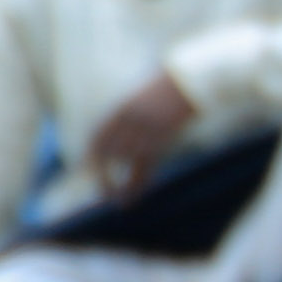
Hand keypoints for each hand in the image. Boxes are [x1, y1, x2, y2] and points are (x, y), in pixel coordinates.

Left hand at [85, 74, 200, 196]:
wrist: (196, 80)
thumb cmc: (175, 83)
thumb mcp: (147, 93)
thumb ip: (135, 109)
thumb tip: (128, 126)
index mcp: (124, 106)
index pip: (98, 135)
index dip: (90, 155)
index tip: (85, 169)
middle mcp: (130, 119)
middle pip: (106, 151)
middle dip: (102, 174)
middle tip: (102, 192)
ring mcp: (146, 128)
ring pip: (125, 163)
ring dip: (120, 185)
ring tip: (119, 202)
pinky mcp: (163, 138)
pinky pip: (146, 166)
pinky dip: (138, 183)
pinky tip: (135, 196)